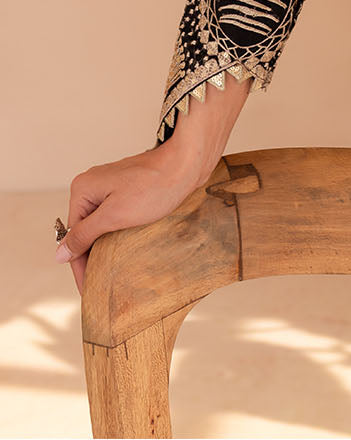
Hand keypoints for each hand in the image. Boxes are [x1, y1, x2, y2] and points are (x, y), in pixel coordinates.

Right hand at [57, 145, 208, 296]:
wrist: (186, 163)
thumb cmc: (153, 187)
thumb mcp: (115, 215)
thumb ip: (85, 235)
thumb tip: (59, 254)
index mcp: (82, 189)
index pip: (73, 236)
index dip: (80, 266)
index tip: (89, 291)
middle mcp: (91, 185)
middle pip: (85, 231)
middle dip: (92, 258)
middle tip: (101, 287)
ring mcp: (109, 186)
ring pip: (100, 225)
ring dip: (104, 247)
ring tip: (111, 274)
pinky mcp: (126, 189)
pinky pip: (114, 217)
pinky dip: (116, 235)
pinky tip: (123, 251)